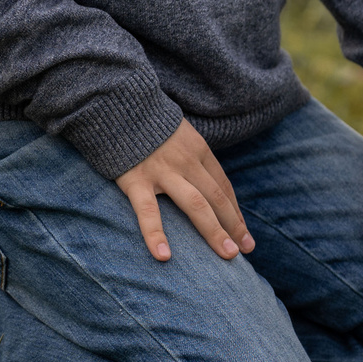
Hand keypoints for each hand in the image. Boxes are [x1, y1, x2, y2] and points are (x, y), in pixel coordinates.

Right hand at [117, 120, 252, 262]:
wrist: (116, 105)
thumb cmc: (147, 126)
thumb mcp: (179, 136)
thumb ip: (190, 159)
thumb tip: (202, 186)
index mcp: (199, 151)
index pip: (223, 187)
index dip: (235, 212)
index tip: (244, 233)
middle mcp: (187, 162)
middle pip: (217, 198)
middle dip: (234, 225)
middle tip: (246, 250)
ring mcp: (163, 172)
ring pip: (196, 205)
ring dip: (214, 231)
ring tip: (228, 255)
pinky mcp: (136, 180)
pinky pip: (147, 211)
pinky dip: (156, 234)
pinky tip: (164, 256)